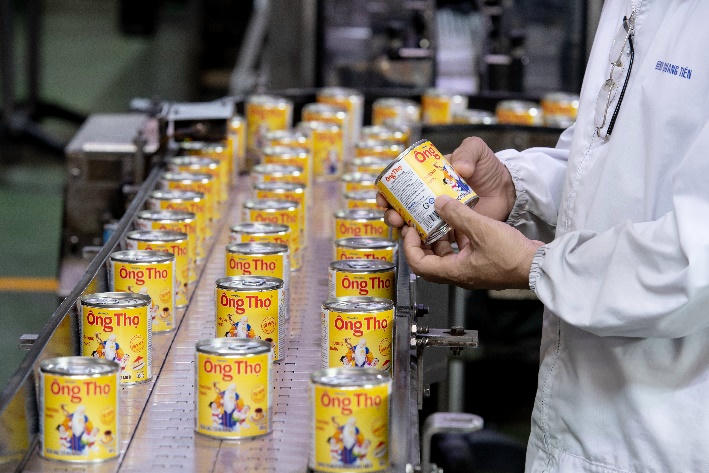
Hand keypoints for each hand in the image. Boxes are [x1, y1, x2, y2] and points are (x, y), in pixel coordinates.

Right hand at [376, 136, 516, 226]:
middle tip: (394, 216)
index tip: (383, 197)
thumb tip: (458, 168)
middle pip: (402, 208)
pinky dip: (427, 241)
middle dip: (392, 213)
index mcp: (429, 177)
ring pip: (414, 225)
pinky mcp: (452, 230)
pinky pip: (435, 238)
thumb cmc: (489, 168)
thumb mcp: (477, 150)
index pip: (401, 183)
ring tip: (406, 230)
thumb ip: (468, 151)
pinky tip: (424, 240)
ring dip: (405, 229)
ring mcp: (440, 215)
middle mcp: (430, 197)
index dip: (388, 191)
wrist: (509, 190)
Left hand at [402, 195, 542, 289]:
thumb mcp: (481, 228)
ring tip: (438, 219)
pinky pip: (461, 251)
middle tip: (419, 224)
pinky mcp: (482, 263)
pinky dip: (457, 238)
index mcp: (454, 272)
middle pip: (429, 261)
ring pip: (445, 255)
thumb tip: (439, 203)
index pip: (419, 265)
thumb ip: (458, 214)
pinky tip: (461, 221)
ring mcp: (471, 270)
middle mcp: (460, 274)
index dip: (409, 247)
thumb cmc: (512, 255)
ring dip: (440, 238)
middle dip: (421, 241)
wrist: (538, 265)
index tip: (409, 230)